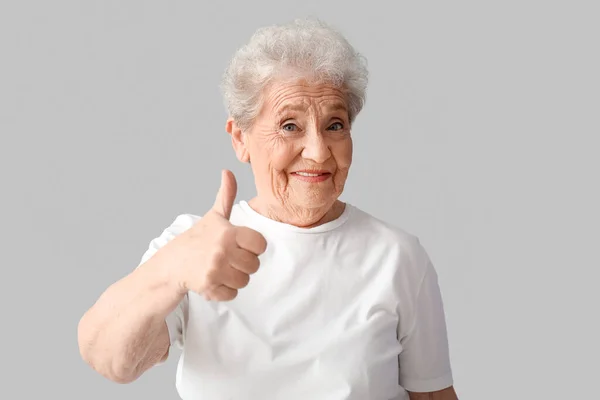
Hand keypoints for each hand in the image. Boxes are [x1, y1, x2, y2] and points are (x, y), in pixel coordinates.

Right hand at [164, 169, 266, 300]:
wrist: (172, 264)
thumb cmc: (198, 239)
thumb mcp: (213, 217)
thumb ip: (225, 196)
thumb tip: (228, 171)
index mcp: (228, 232)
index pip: (260, 245)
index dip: (252, 247)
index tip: (239, 245)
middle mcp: (222, 250)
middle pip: (254, 265)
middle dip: (243, 264)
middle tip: (227, 259)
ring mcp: (215, 270)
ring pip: (245, 281)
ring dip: (235, 278)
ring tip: (220, 269)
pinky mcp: (209, 287)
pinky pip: (232, 294)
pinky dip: (224, 291)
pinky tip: (214, 280)